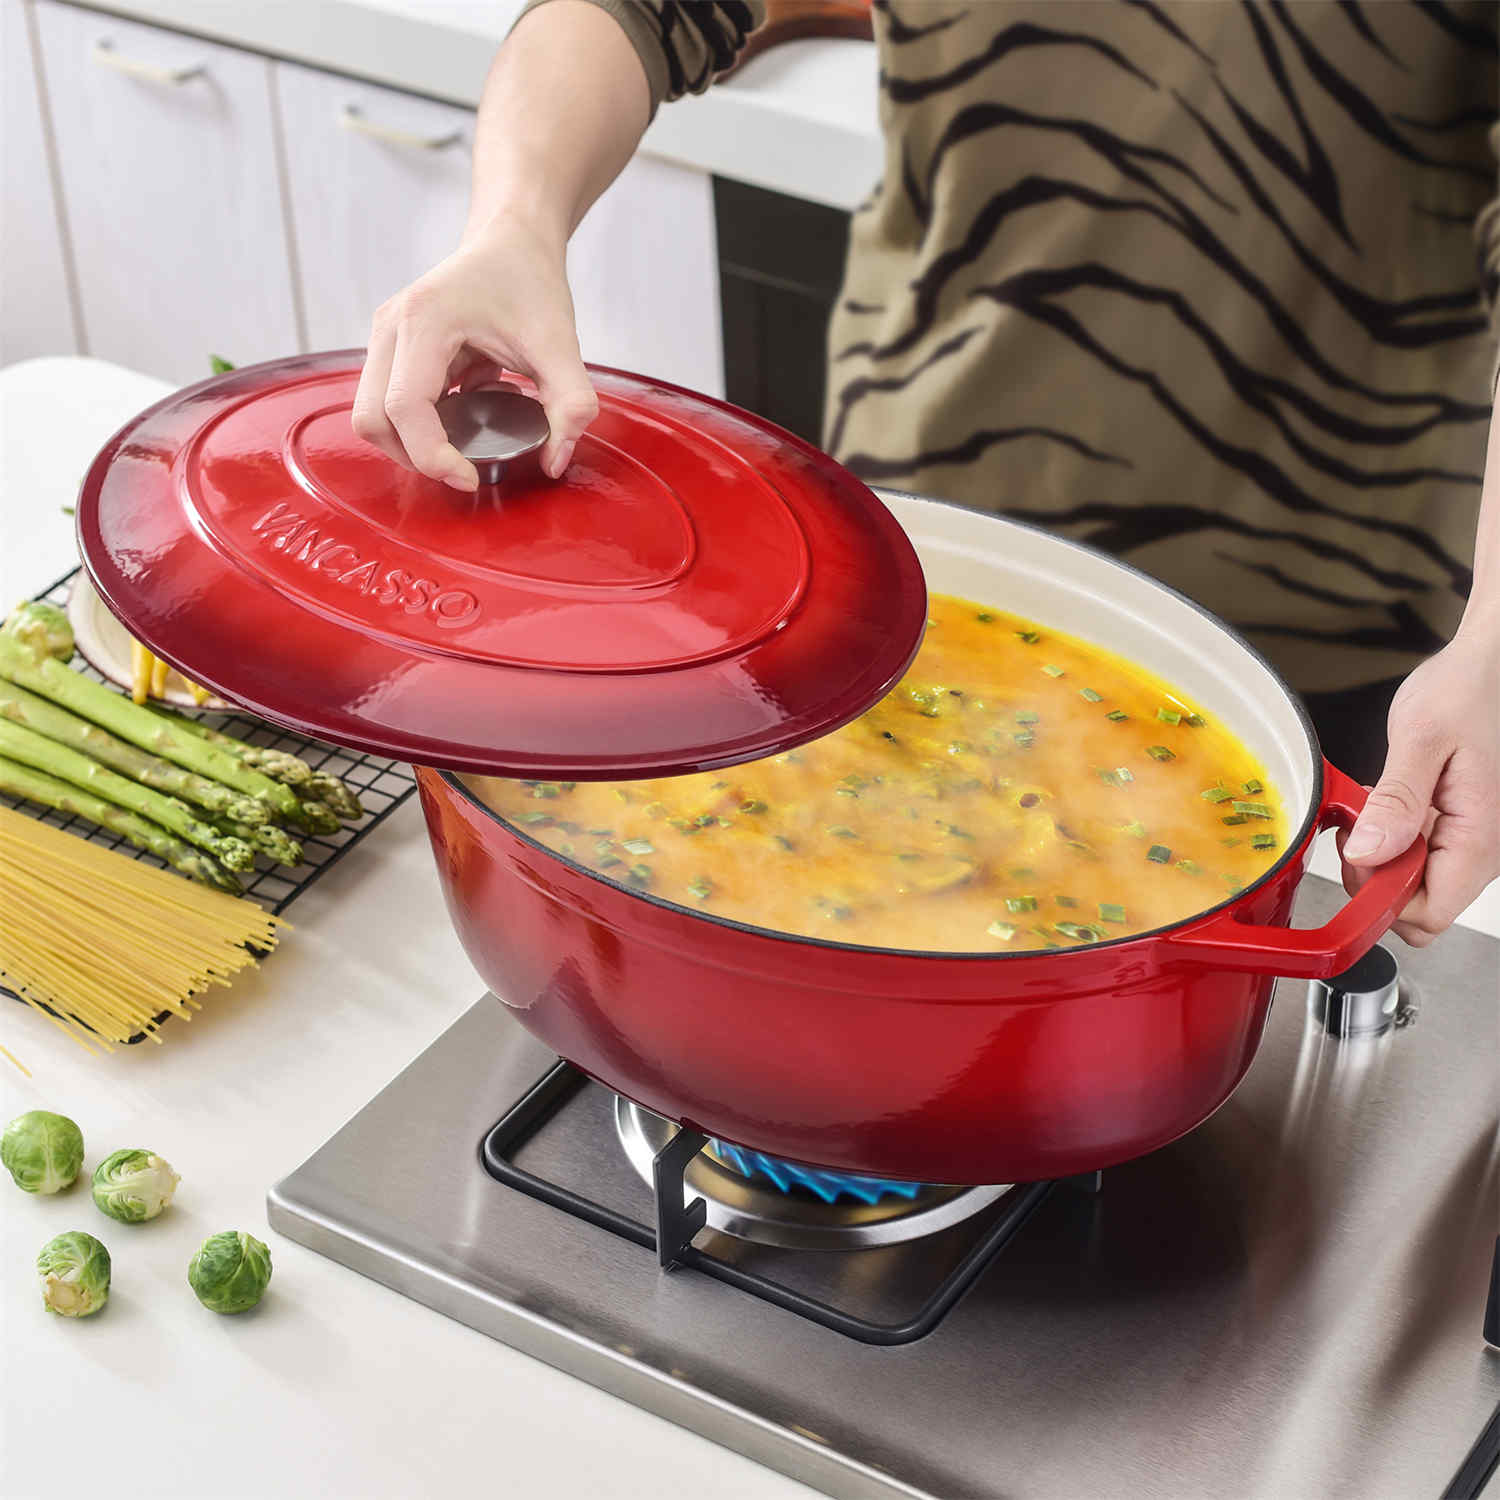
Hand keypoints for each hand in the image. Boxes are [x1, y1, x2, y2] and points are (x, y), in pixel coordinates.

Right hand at [351, 217, 597, 489]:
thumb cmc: (529, 282)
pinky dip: (423, 423)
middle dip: (415, 457)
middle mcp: (391, 327)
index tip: (470, 479)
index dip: (432, 457)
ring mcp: (386, 338)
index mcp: (424, 320)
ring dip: (416, 441)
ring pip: (374, 415)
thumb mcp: (561, 344)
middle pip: (372, 419)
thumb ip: (570, 404)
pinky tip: (468, 410)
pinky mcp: (393, 349)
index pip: (404, 408)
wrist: (512, 242)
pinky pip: (391, 403)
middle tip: (464, 469)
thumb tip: (555, 462)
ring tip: (469, 434)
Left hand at [1339, 628, 1499, 944]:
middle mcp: (1483, 847)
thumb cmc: (1467, 690)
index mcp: (1480, 836)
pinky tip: (1382, 806)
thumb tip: (1367, 854)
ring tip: (1369, 809)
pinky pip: (1421, 854)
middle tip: (1356, 831)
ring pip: (1418, 881)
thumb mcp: (1422, 739)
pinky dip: (1393, 838)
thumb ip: (1397, 802)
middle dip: (1377, 879)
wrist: (1489, 664)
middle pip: (1421, 905)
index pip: (1430, 913)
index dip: (1382, 900)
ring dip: (1383, 856)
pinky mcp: (1459, 825)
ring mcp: (1472, 838)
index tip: (1355, 860)